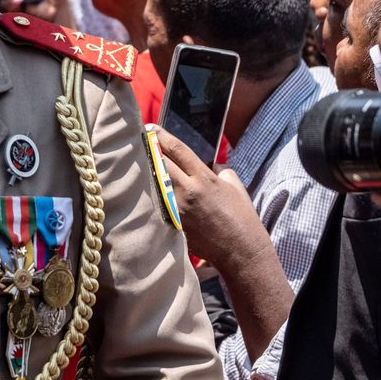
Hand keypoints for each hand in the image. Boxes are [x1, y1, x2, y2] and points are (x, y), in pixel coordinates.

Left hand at [151, 126, 268, 266]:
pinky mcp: (172, 224)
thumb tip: (211, 164)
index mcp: (204, 178)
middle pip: (158, 163)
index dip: (161, 136)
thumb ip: (222, 171)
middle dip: (148, 150)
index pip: (177, 150)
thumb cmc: (242, 218)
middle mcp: (187, 191)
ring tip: (138, 163)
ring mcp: (177, 209)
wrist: (241, 251)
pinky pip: (157, 204)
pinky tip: (144, 189)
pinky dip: (151, 195)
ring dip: (147, 172)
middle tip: (139, 143)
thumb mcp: (235, 187)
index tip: (150, 128)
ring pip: (153, 183)